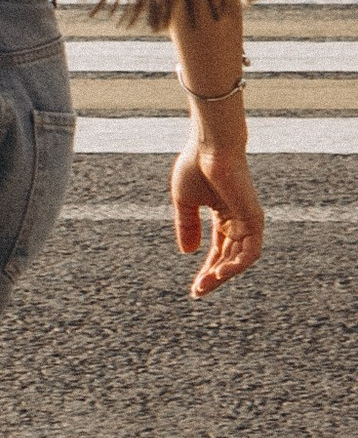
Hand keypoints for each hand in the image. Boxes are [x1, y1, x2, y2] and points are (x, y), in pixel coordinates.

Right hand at [173, 137, 264, 295]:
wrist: (209, 146)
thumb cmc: (195, 165)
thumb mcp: (185, 201)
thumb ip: (187, 225)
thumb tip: (187, 252)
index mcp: (223, 214)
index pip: (219, 250)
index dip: (207, 268)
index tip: (195, 287)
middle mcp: (238, 220)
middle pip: (229, 258)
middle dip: (214, 276)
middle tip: (198, 291)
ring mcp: (248, 220)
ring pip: (240, 259)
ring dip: (223, 275)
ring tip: (205, 285)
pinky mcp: (254, 219)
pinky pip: (249, 251)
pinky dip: (236, 265)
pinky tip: (218, 272)